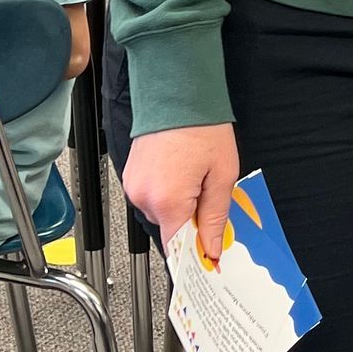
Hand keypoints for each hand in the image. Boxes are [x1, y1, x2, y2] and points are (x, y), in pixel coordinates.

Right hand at [121, 122, 239, 264]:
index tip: (207, 257)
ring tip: (193, 174)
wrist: (177, 94)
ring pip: (161, 212)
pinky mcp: (130, 175)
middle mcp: (144, 197)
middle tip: (208, 192)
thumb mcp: (221, 175)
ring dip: (179, 203)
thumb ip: (215, 217)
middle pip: (171, 228)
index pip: (177, 248)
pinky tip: (180, 170)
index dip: (194, 253)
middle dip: (191, 218)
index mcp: (167, 201)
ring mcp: (133, 185)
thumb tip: (212, 248)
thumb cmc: (202, 128)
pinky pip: (151, 196)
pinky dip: (167, 190)